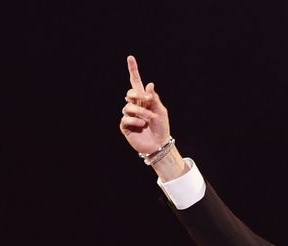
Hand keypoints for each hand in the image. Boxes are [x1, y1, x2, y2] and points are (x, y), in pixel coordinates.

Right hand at [120, 56, 185, 179]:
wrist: (159, 144)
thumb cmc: (162, 127)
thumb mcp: (161, 110)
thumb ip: (154, 98)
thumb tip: (149, 84)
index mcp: (144, 100)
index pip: (136, 83)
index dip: (133, 70)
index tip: (130, 57)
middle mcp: (135, 106)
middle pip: (130, 93)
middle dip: (137, 96)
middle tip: (147, 101)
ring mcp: (129, 116)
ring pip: (128, 107)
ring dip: (140, 112)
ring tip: (147, 120)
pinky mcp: (125, 126)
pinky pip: (126, 118)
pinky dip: (135, 121)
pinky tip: (142, 125)